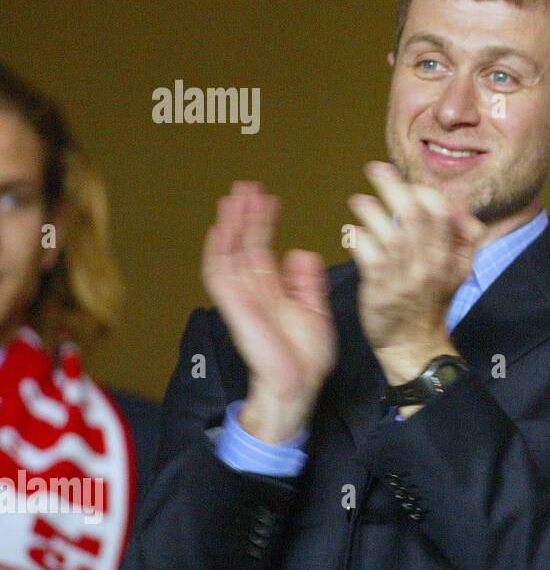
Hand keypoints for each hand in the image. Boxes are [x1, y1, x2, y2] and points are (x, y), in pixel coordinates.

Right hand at [202, 181, 336, 442]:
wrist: (298, 382)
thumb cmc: (305, 355)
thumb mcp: (313, 310)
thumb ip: (305, 281)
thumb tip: (300, 252)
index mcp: (271, 289)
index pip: (262, 247)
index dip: (264, 222)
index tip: (269, 199)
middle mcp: (252, 289)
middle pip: (243, 244)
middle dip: (244, 215)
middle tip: (246, 187)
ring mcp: (241, 296)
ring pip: (229, 252)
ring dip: (230, 225)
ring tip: (234, 197)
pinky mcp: (234, 306)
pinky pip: (218, 275)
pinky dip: (217, 252)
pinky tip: (220, 229)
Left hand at [347, 161, 483, 383]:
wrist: (415, 345)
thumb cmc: (432, 304)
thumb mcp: (458, 271)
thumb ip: (463, 237)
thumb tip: (459, 205)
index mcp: (449, 256)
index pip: (441, 212)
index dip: (423, 191)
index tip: (407, 182)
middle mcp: (429, 263)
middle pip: (414, 215)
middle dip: (393, 186)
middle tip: (375, 170)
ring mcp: (405, 276)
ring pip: (389, 231)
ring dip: (370, 210)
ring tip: (359, 201)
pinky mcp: (381, 289)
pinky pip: (368, 255)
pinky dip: (358, 238)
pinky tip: (352, 232)